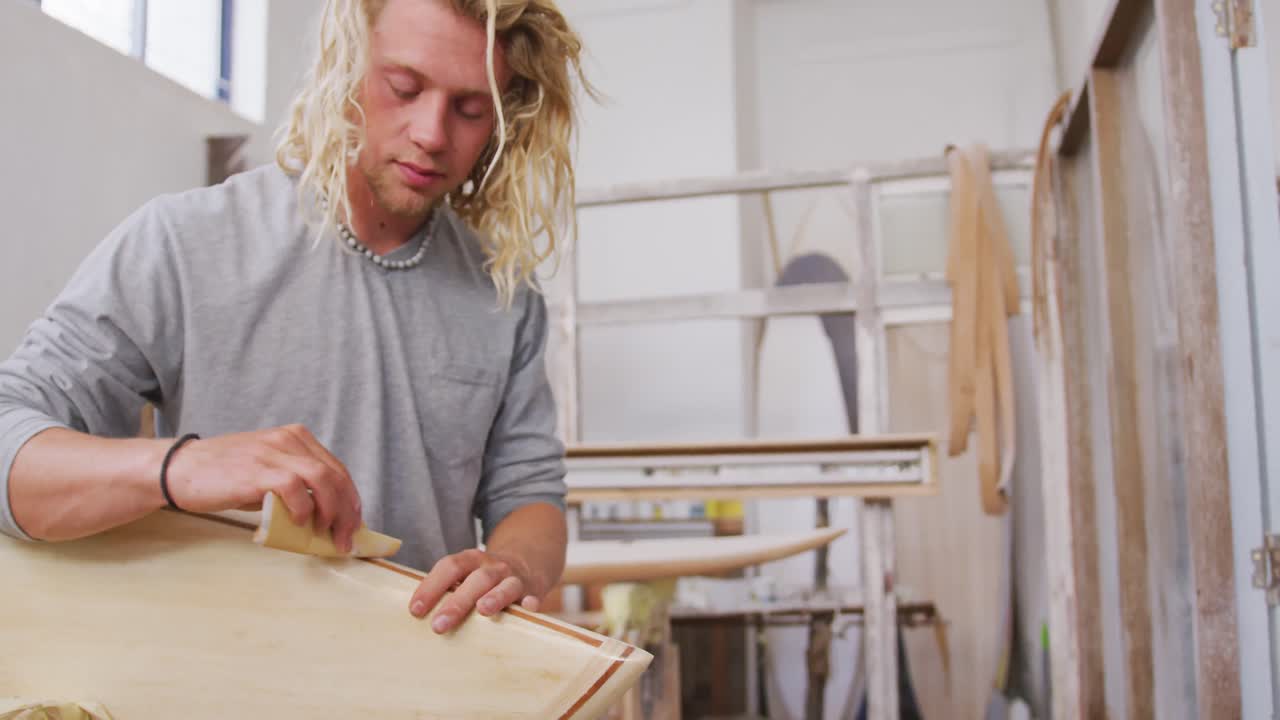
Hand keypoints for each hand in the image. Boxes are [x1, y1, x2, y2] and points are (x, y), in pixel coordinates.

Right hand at [163, 424, 361, 552]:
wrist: (181, 470)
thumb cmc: (224, 475)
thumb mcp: (268, 473)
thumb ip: (296, 486)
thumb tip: (324, 516)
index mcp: (296, 437)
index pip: (337, 469)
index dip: (351, 499)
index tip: (354, 523)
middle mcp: (289, 439)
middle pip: (336, 475)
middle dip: (347, 511)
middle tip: (346, 538)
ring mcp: (274, 452)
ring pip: (323, 480)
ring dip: (332, 513)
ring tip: (328, 535)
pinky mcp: (259, 469)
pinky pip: (295, 488)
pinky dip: (303, 508)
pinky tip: (299, 522)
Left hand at [409, 548, 541, 632]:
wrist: (528, 561)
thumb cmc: (486, 578)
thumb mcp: (467, 574)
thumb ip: (447, 589)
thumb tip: (417, 614)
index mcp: (471, 560)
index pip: (449, 567)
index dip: (431, 586)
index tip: (415, 610)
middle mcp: (492, 566)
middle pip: (475, 579)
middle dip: (456, 602)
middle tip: (438, 626)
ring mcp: (514, 577)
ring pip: (505, 585)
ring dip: (495, 596)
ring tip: (483, 610)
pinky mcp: (534, 590)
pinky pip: (533, 596)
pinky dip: (531, 603)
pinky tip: (528, 608)